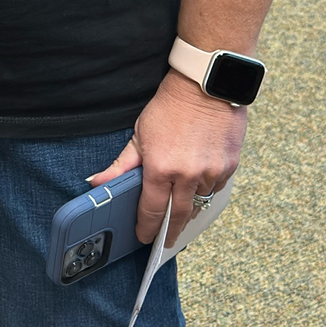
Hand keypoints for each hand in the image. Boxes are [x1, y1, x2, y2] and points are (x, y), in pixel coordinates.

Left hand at [90, 70, 246, 246]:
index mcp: (161, 169)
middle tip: (166, 241)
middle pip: (179, 215)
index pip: (152, 211)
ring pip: (200, 202)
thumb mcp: (139, 134)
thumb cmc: (169, 107)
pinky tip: (199, 188)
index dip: (147, 227)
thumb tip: (96, 183)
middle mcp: (188, 175)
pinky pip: (217, 188)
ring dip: (190, 208)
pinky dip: (207, 190)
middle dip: (171, 231)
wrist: (205, 85)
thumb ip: (121, 165)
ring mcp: (212, 172)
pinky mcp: (230, 165)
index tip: (144, 236)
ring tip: (181, 214)